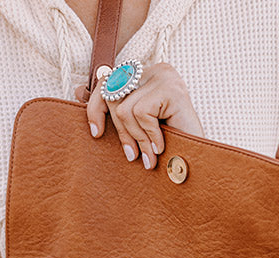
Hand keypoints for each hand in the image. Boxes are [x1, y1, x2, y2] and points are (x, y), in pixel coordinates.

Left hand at [79, 62, 203, 169]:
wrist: (200, 166)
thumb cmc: (169, 150)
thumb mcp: (135, 129)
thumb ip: (112, 110)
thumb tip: (78, 91)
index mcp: (146, 76)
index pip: (107, 80)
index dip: (95, 107)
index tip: (96, 133)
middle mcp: (156, 70)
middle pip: (112, 93)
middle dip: (120, 131)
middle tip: (132, 156)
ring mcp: (165, 77)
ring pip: (124, 108)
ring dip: (137, 138)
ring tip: (151, 156)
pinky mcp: (171, 89)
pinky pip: (141, 113)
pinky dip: (149, 136)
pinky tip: (163, 147)